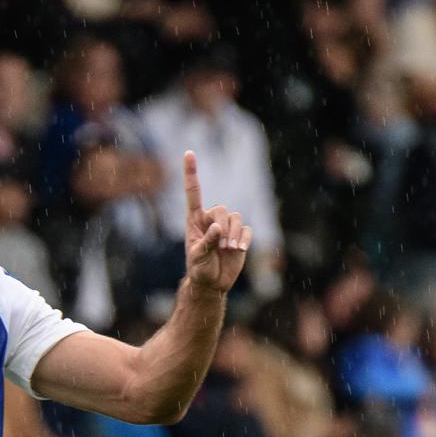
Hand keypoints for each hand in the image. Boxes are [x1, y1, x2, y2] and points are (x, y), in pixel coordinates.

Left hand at [182, 151, 251, 294]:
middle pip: (221, 209)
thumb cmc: (199, 269)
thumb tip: (217, 228)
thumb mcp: (198, 257)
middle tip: (221, 246)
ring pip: (236, 218)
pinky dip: (244, 239)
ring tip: (228, 251)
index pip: (193, 192)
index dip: (191, 172)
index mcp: (195, 220)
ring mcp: (226, 227)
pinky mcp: (239, 236)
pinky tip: (239, 250)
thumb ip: (207, 242)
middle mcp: (211, 220)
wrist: (212, 283)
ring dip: (233, 235)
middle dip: (223, 228)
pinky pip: (246, 229)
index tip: (189, 153)